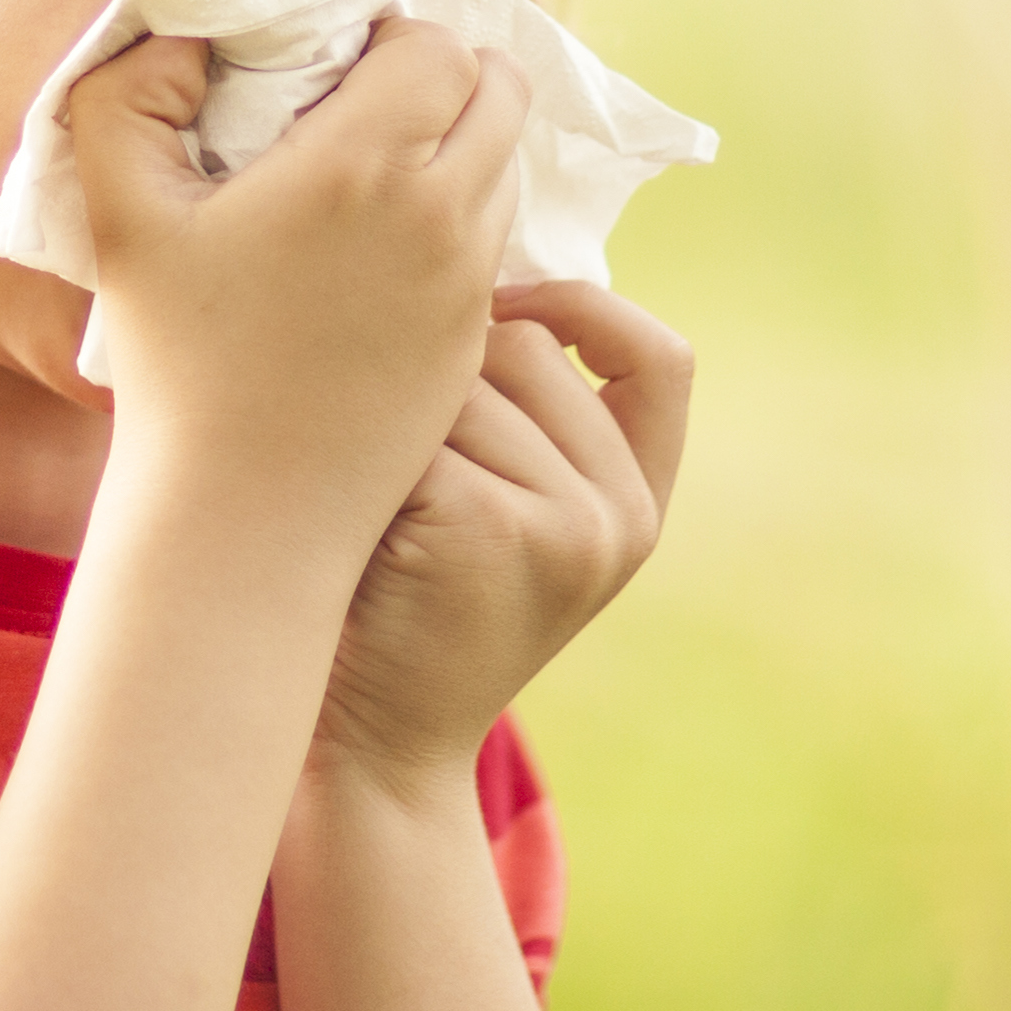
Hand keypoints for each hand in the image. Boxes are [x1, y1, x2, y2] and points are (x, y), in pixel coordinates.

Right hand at [72, 19, 526, 551]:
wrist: (243, 511)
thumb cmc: (175, 360)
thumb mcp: (119, 211)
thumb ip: (130, 93)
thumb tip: (186, 35)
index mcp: (366, 164)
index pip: (438, 46)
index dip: (391, 37)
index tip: (334, 62)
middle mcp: (441, 215)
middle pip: (501, 92)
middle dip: (448, 76)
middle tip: (372, 97)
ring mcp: (469, 284)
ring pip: (505, 168)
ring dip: (460, 146)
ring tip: (374, 170)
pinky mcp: (475, 341)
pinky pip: (493, 244)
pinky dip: (457, 221)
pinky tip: (382, 244)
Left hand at [312, 282, 694, 788]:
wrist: (369, 750)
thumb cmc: (404, 609)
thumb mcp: (503, 516)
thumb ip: (525, 419)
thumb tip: (473, 260)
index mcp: (638, 503)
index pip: (662, 359)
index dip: (586, 308)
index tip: (505, 305)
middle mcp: (623, 514)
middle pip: (529, 344)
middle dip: (443, 371)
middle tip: (383, 458)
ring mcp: (569, 524)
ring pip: (462, 375)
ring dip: (392, 414)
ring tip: (365, 499)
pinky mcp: (495, 526)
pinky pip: (415, 421)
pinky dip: (364, 453)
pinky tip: (348, 519)